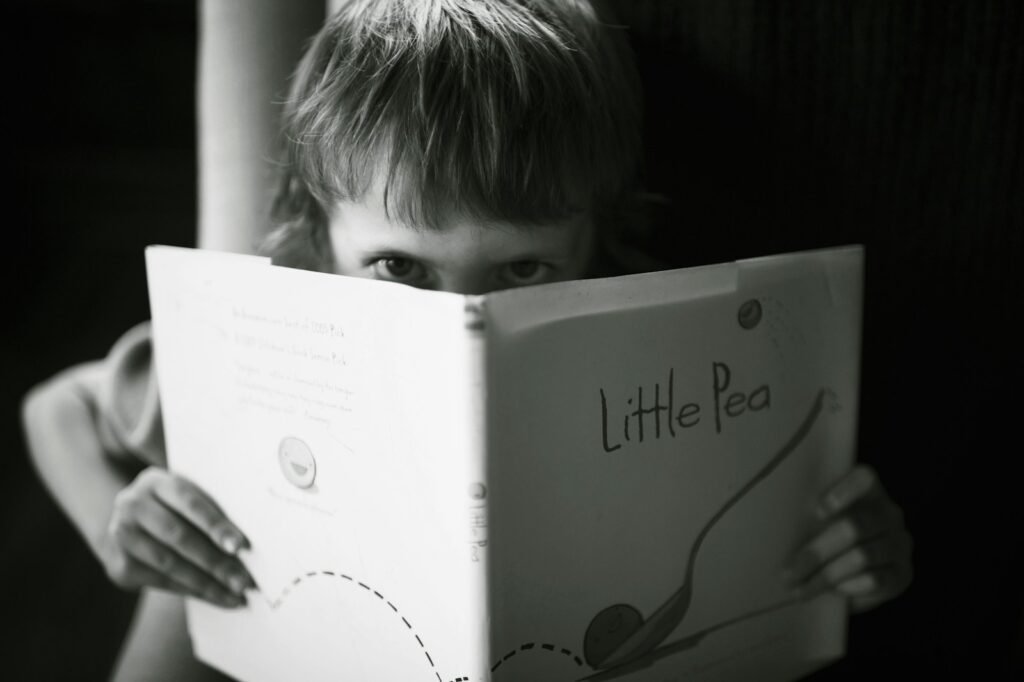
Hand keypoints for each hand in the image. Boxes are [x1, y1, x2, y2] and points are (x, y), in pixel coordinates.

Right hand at [99, 467, 256, 607]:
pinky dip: (192, 591)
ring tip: (235, 594)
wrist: (129, 526)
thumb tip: (244, 544)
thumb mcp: (186, 499)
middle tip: (243, 581)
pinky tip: (216, 597)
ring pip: (170, 564)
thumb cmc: (174, 510)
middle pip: (179, 536)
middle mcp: (132, 504)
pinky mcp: (120, 566)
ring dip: (207, 583)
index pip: (189, 502)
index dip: (215, 525)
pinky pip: (162, 581)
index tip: (240, 546)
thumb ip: (210, 511)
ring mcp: (121, 536)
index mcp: (156, 481)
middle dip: (215, 562)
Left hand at [785, 465, 912, 612]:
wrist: (850, 578)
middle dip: (816, 552)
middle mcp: (889, 514)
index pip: (865, 478)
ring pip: (862, 556)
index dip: (844, 491)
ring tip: (800, 589)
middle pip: (855, 526)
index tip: (816, 512)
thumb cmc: (822, 540)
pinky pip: (876, 579)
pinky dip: (849, 587)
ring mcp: (899, 543)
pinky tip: (832, 592)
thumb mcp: (813, 524)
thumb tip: (773, 527)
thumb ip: (805, 517)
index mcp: (868, 492)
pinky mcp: (903, 573)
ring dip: (826, 575)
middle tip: (788, 573)